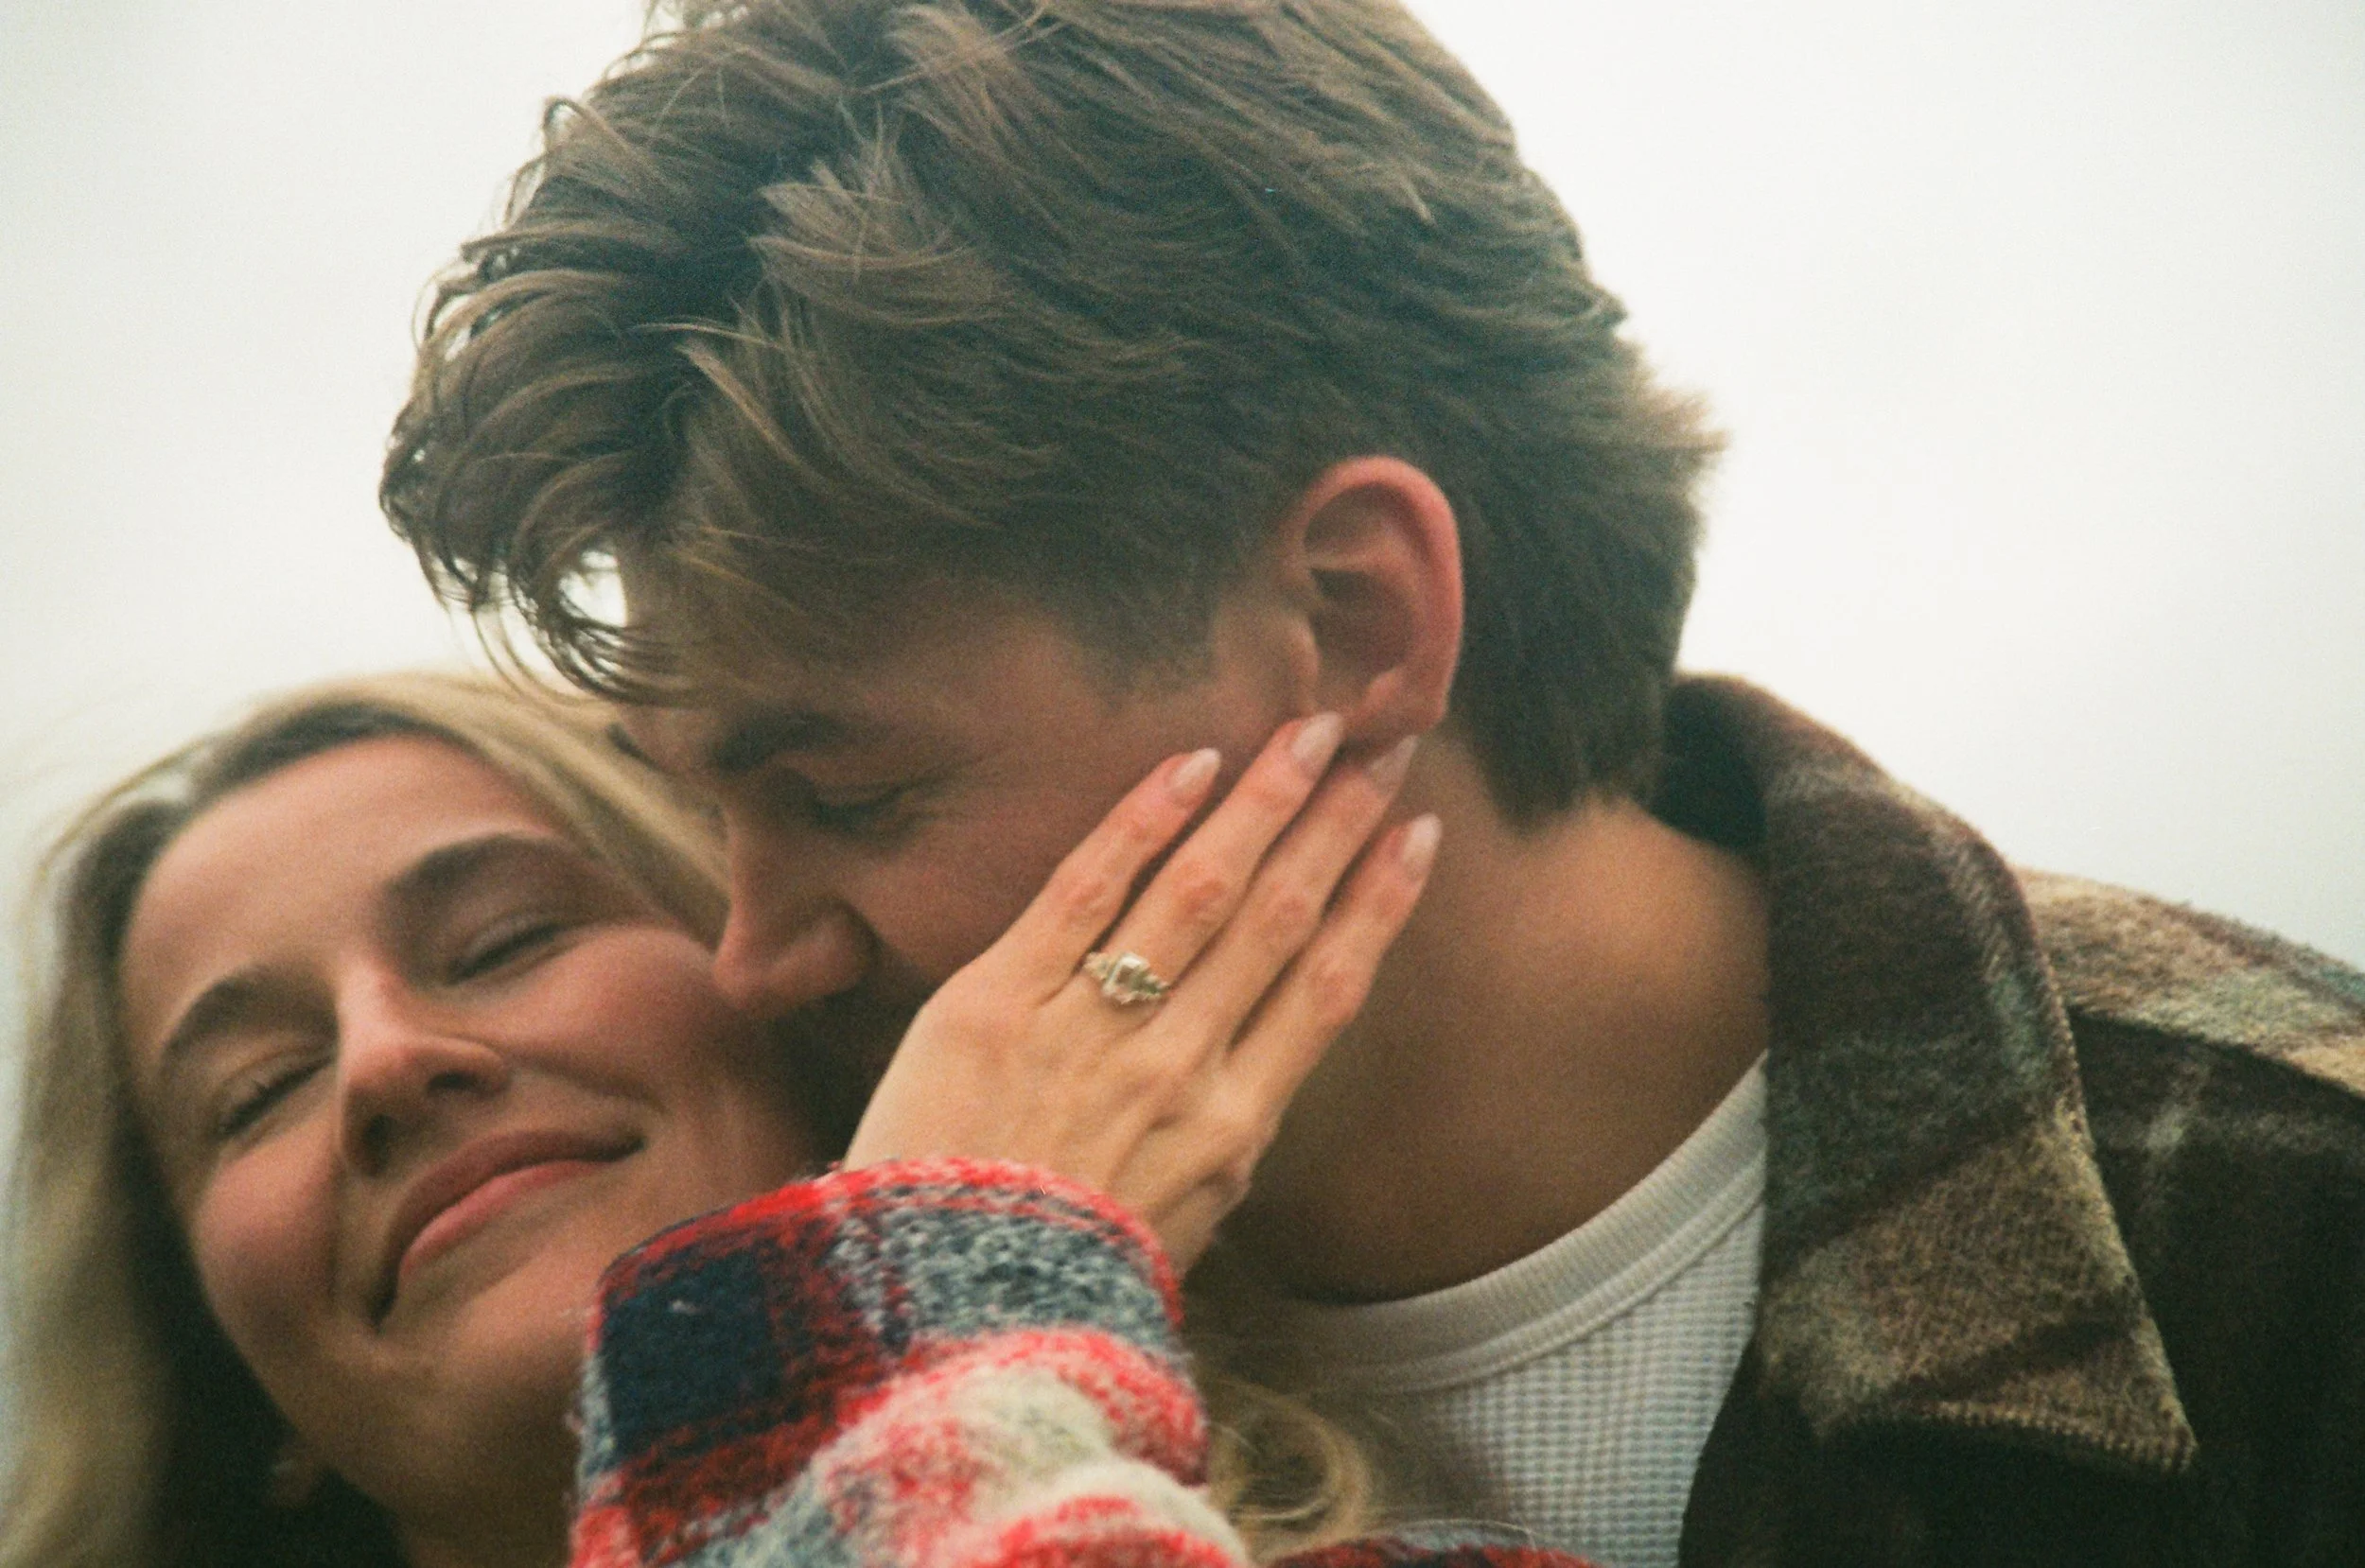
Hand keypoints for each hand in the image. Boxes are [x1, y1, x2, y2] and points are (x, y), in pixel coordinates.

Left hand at [842, 715, 1437, 1270]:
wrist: (928, 1312)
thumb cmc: (1054, 1274)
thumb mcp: (1177, 1223)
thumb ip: (1220, 1135)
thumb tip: (1258, 1060)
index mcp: (1232, 1131)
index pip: (1327, 988)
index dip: (1379, 901)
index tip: (1416, 834)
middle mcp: (1177, 1069)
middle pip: (1278, 919)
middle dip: (1337, 825)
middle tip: (1381, 747)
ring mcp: (1090, 1030)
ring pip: (1200, 890)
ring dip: (1265, 801)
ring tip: (1308, 731)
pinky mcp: (998, 1001)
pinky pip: (1086, 890)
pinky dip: (1144, 821)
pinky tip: (1192, 763)